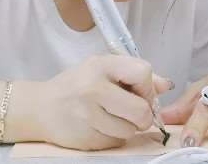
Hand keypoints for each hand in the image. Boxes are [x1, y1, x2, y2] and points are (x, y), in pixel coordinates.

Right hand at [36, 55, 172, 150]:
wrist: (39, 108)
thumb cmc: (75, 86)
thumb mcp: (101, 69)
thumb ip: (133, 74)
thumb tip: (167, 85)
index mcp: (100, 65)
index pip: (143, 72)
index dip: (147, 87)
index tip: (139, 92)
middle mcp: (93, 88)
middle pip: (141, 110)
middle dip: (143, 115)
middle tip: (134, 112)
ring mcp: (88, 116)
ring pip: (130, 130)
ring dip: (127, 128)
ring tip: (111, 117)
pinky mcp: (86, 138)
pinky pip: (116, 142)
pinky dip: (113, 137)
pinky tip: (99, 126)